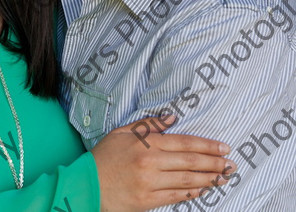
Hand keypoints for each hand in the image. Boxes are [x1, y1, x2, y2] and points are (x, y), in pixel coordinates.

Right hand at [91, 115, 235, 211]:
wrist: (87, 185)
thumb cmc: (104, 157)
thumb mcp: (122, 133)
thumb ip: (148, 125)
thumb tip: (172, 118)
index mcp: (146, 144)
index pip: (184, 143)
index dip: (207, 145)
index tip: (223, 147)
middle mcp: (151, 163)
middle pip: (190, 162)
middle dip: (214, 162)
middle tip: (231, 163)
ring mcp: (150, 183)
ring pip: (188, 180)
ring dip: (209, 178)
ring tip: (224, 176)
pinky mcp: (148, 201)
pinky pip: (176, 196)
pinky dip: (193, 193)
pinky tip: (204, 189)